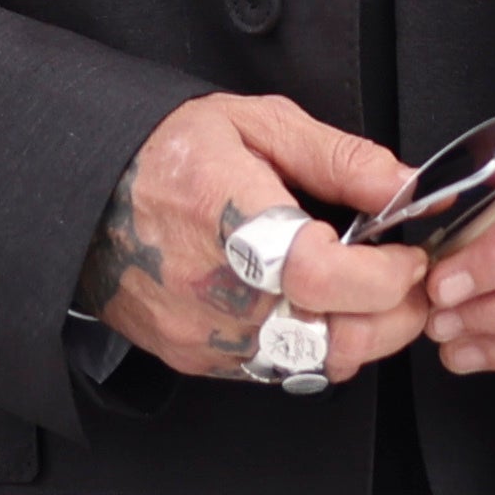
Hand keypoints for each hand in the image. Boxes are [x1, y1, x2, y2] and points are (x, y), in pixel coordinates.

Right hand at [83, 94, 428, 382]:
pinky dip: (314, 346)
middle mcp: (214, 289)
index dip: (386, 275)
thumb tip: (402, 186)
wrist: (83, 195)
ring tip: (370, 294)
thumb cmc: (163, 153)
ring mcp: (205, 334)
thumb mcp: (255, 124)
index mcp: (228, 216)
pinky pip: (278, 370)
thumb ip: (338, 158)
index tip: (408, 257)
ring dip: (360, 336)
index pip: (323, 274)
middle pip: (332, 337)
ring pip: (313, 364)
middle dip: (394, 316)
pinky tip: (318, 308)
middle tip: (410, 283)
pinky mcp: (197, 358)